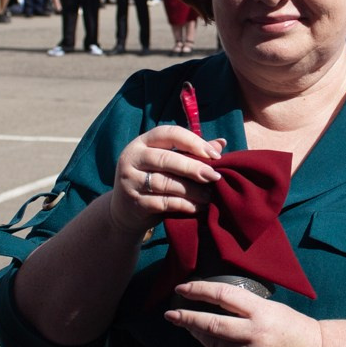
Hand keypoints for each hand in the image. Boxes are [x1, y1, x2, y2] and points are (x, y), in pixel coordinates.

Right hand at [108, 123, 224, 237]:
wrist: (124, 213)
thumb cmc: (152, 181)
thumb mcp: (167, 163)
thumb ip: (191, 153)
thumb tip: (221, 143)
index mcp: (142, 142)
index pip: (169, 133)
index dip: (193, 142)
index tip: (214, 155)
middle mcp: (132, 158)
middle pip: (166, 159)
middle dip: (194, 167)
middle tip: (215, 176)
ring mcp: (130, 181)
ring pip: (166, 182)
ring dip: (192, 190)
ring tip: (210, 195)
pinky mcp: (135, 203)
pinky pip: (164, 202)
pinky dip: (185, 205)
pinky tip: (198, 207)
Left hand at [165, 281, 324, 346]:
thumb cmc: (292, 326)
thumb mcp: (270, 307)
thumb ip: (244, 307)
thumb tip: (211, 304)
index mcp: (260, 311)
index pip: (222, 295)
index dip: (199, 290)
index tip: (182, 288)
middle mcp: (253, 333)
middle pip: (210, 324)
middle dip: (187, 318)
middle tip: (171, 314)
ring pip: (213, 344)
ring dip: (200, 335)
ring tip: (193, 327)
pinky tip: (214, 343)